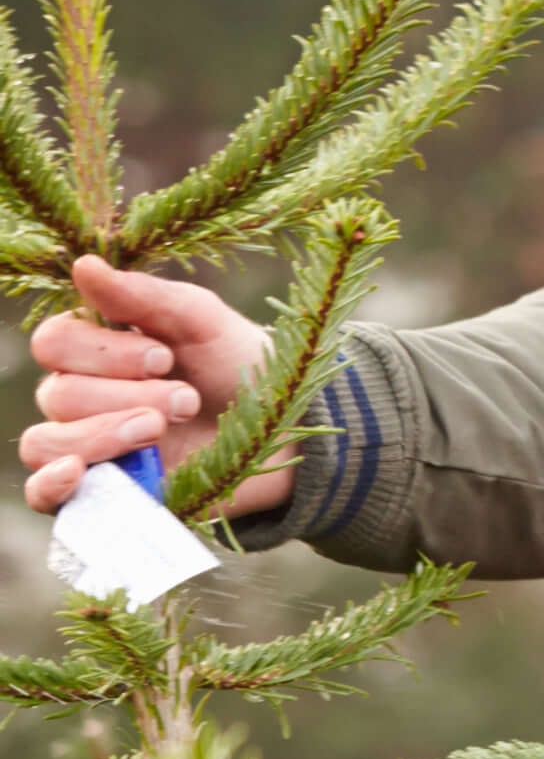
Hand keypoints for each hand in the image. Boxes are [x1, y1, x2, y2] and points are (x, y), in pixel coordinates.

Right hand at [22, 255, 281, 517]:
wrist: (287, 430)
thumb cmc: (241, 365)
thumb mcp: (203, 322)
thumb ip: (143, 296)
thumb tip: (84, 264)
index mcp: (95, 350)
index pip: (53, 344)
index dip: (101, 352)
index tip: (164, 357)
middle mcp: (80, 397)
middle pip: (58, 395)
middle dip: (128, 396)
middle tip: (187, 400)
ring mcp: (88, 447)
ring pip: (47, 442)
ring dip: (105, 434)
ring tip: (160, 431)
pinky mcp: (102, 492)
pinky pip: (41, 494)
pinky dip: (50, 484)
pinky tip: (77, 473)